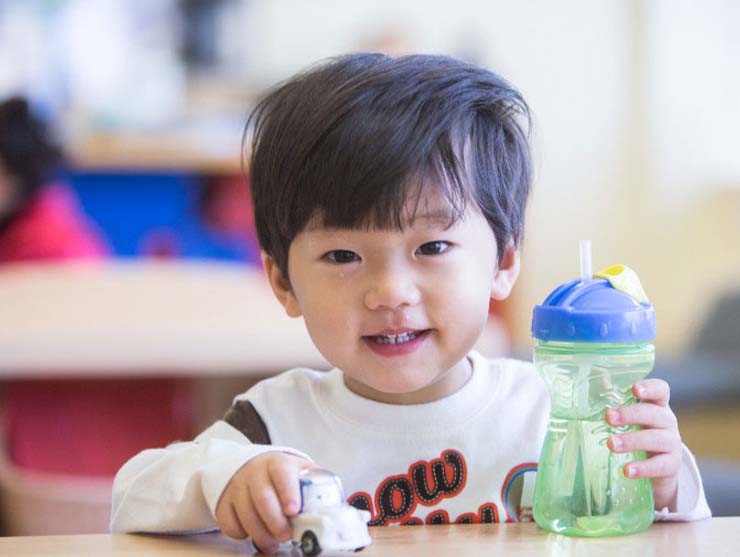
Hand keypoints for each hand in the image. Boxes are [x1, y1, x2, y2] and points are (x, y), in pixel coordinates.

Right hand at [215, 452, 312, 553]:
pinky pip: (229, 524)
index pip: (282, 473)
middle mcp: (254, 472)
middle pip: (262, 497)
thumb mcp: (301, 472)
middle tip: (286, 536)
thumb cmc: (282, 475)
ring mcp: (237, 487)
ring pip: (245, 514)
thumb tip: (332, 508)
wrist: (252, 466)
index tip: (293, 510)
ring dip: (261, 534)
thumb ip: (315, 485)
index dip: (288, 492)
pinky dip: (242, 534)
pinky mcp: (224, 503)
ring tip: (273, 544)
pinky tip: (254, 533)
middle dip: (275, 521)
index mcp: (277, 462)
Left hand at [605, 378, 681, 511]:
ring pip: (656, 439)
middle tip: (608, 417)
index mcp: (657, 405)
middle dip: (630, 414)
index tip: (634, 389)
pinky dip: (642, 468)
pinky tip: (626, 470)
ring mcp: (672, 444)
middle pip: (653, 414)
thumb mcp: (630, 418)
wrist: (660, 468)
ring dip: (632, 441)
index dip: (650, 388)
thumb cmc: (640, 433)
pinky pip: (659, 466)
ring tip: (611, 444)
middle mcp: (667, 422)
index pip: (661, 390)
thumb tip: (597, 376)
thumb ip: (615, 399)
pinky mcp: (671, 466)